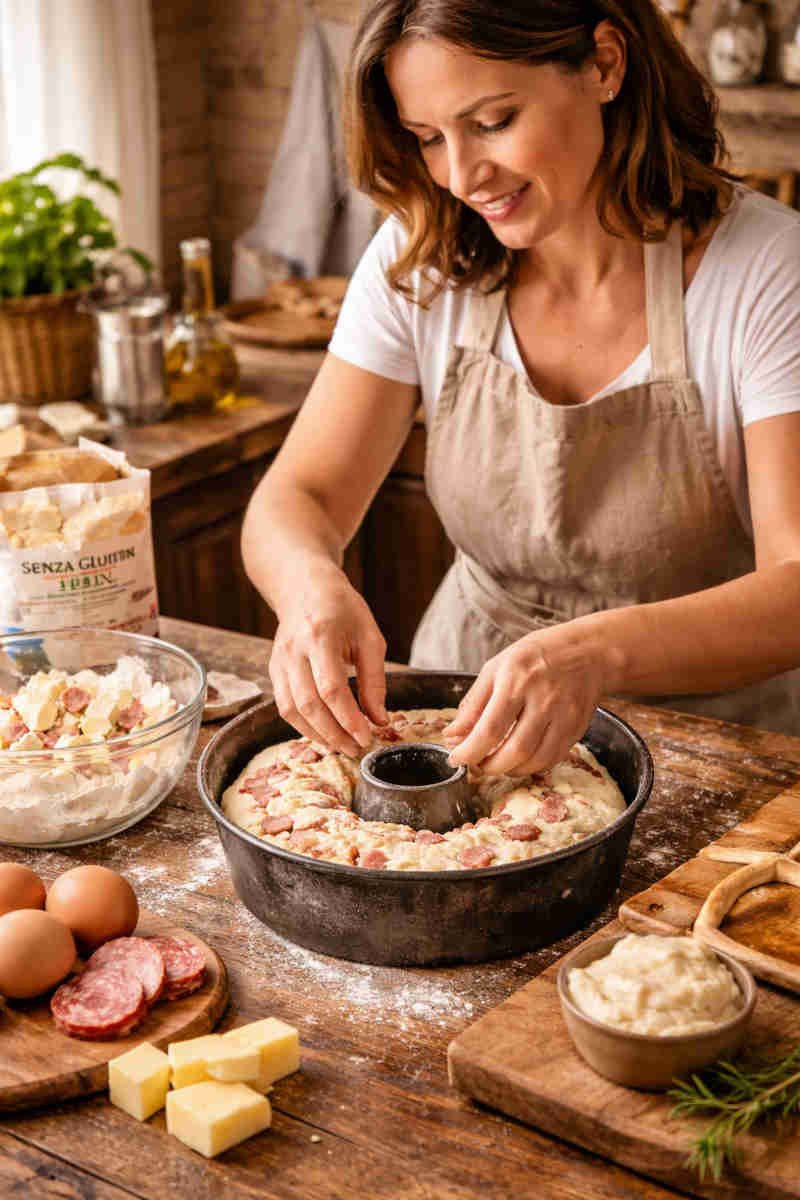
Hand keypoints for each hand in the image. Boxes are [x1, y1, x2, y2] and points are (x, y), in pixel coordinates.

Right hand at [269, 563, 387, 755]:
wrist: (304, 587)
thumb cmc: (343, 610)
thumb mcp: (369, 637)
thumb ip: (374, 680)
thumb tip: (380, 720)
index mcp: (320, 636)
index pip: (331, 688)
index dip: (349, 719)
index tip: (367, 737)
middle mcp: (294, 650)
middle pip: (309, 704)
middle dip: (334, 734)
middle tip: (357, 749)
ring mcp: (279, 660)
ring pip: (292, 710)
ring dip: (317, 734)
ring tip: (342, 746)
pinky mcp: (273, 669)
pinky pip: (284, 705)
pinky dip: (303, 725)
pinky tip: (324, 732)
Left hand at [443, 622, 608, 775]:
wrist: (588, 651)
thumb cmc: (536, 656)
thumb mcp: (496, 668)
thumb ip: (473, 704)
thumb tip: (453, 736)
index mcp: (517, 680)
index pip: (490, 729)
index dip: (470, 752)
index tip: (456, 758)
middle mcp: (543, 699)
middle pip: (514, 750)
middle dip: (490, 767)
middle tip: (477, 765)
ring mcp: (565, 716)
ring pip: (535, 760)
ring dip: (511, 770)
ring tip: (497, 763)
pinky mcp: (577, 728)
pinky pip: (552, 758)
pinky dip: (533, 766)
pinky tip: (521, 759)